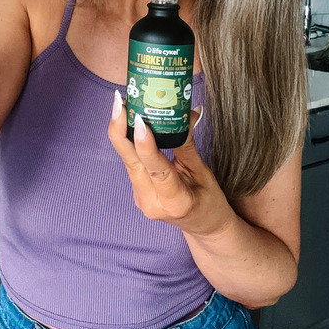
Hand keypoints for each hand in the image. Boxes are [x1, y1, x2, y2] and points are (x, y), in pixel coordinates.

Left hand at [107, 90, 233, 238]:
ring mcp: (140, 199)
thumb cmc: (210, 201)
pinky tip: (129, 121)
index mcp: (175, 201)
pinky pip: (130, 163)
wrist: (205, 227)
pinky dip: (129, 143)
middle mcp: (151, 202)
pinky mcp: (137, 192)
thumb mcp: (203, 173)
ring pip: (128, 161)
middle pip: (131, 162)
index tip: (139, 120)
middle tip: (118, 101)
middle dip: (120, 129)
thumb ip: (188, 144)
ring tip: (124, 104)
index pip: (156, 169)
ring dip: (123, 132)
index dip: (145, 145)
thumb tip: (187, 112)